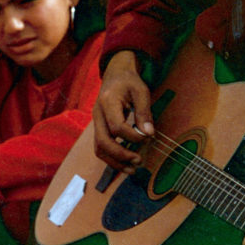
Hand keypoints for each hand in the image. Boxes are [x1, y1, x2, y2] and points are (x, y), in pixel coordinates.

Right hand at [93, 50, 153, 172]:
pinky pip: (101, 147)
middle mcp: (97, 114)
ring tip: (132, 169)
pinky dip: (112, 158)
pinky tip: (125, 164)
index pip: (116, 127)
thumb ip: (144, 112)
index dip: (133, 137)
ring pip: (99, 148)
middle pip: (103, 142)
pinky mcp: (99, 128)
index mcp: (107, 102)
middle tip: (138, 161)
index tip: (148, 137)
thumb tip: (149, 134)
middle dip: (120, 155)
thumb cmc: (129, 81)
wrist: (115, 75)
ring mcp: (96, 123)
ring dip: (115, 162)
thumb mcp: (141, 91)